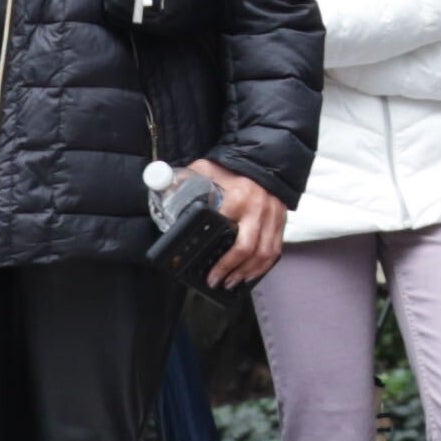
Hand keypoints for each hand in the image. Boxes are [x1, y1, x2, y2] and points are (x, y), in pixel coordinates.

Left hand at [180, 159, 288, 291]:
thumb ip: (185, 178)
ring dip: (248, 272)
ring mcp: (272, 217)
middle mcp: (257, 210)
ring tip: (233, 282)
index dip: (220, 257)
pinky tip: (252, 274)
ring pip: (265, 253)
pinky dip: (264, 266)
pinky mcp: (280, 221)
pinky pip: (276, 249)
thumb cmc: (232, 166)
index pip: (227, 232)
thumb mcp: (206, 168)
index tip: (208, 270)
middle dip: (231, 270)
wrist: (264, 158)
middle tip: (217, 281)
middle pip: (247, 249)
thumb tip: (159, 185)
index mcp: (237, 199)